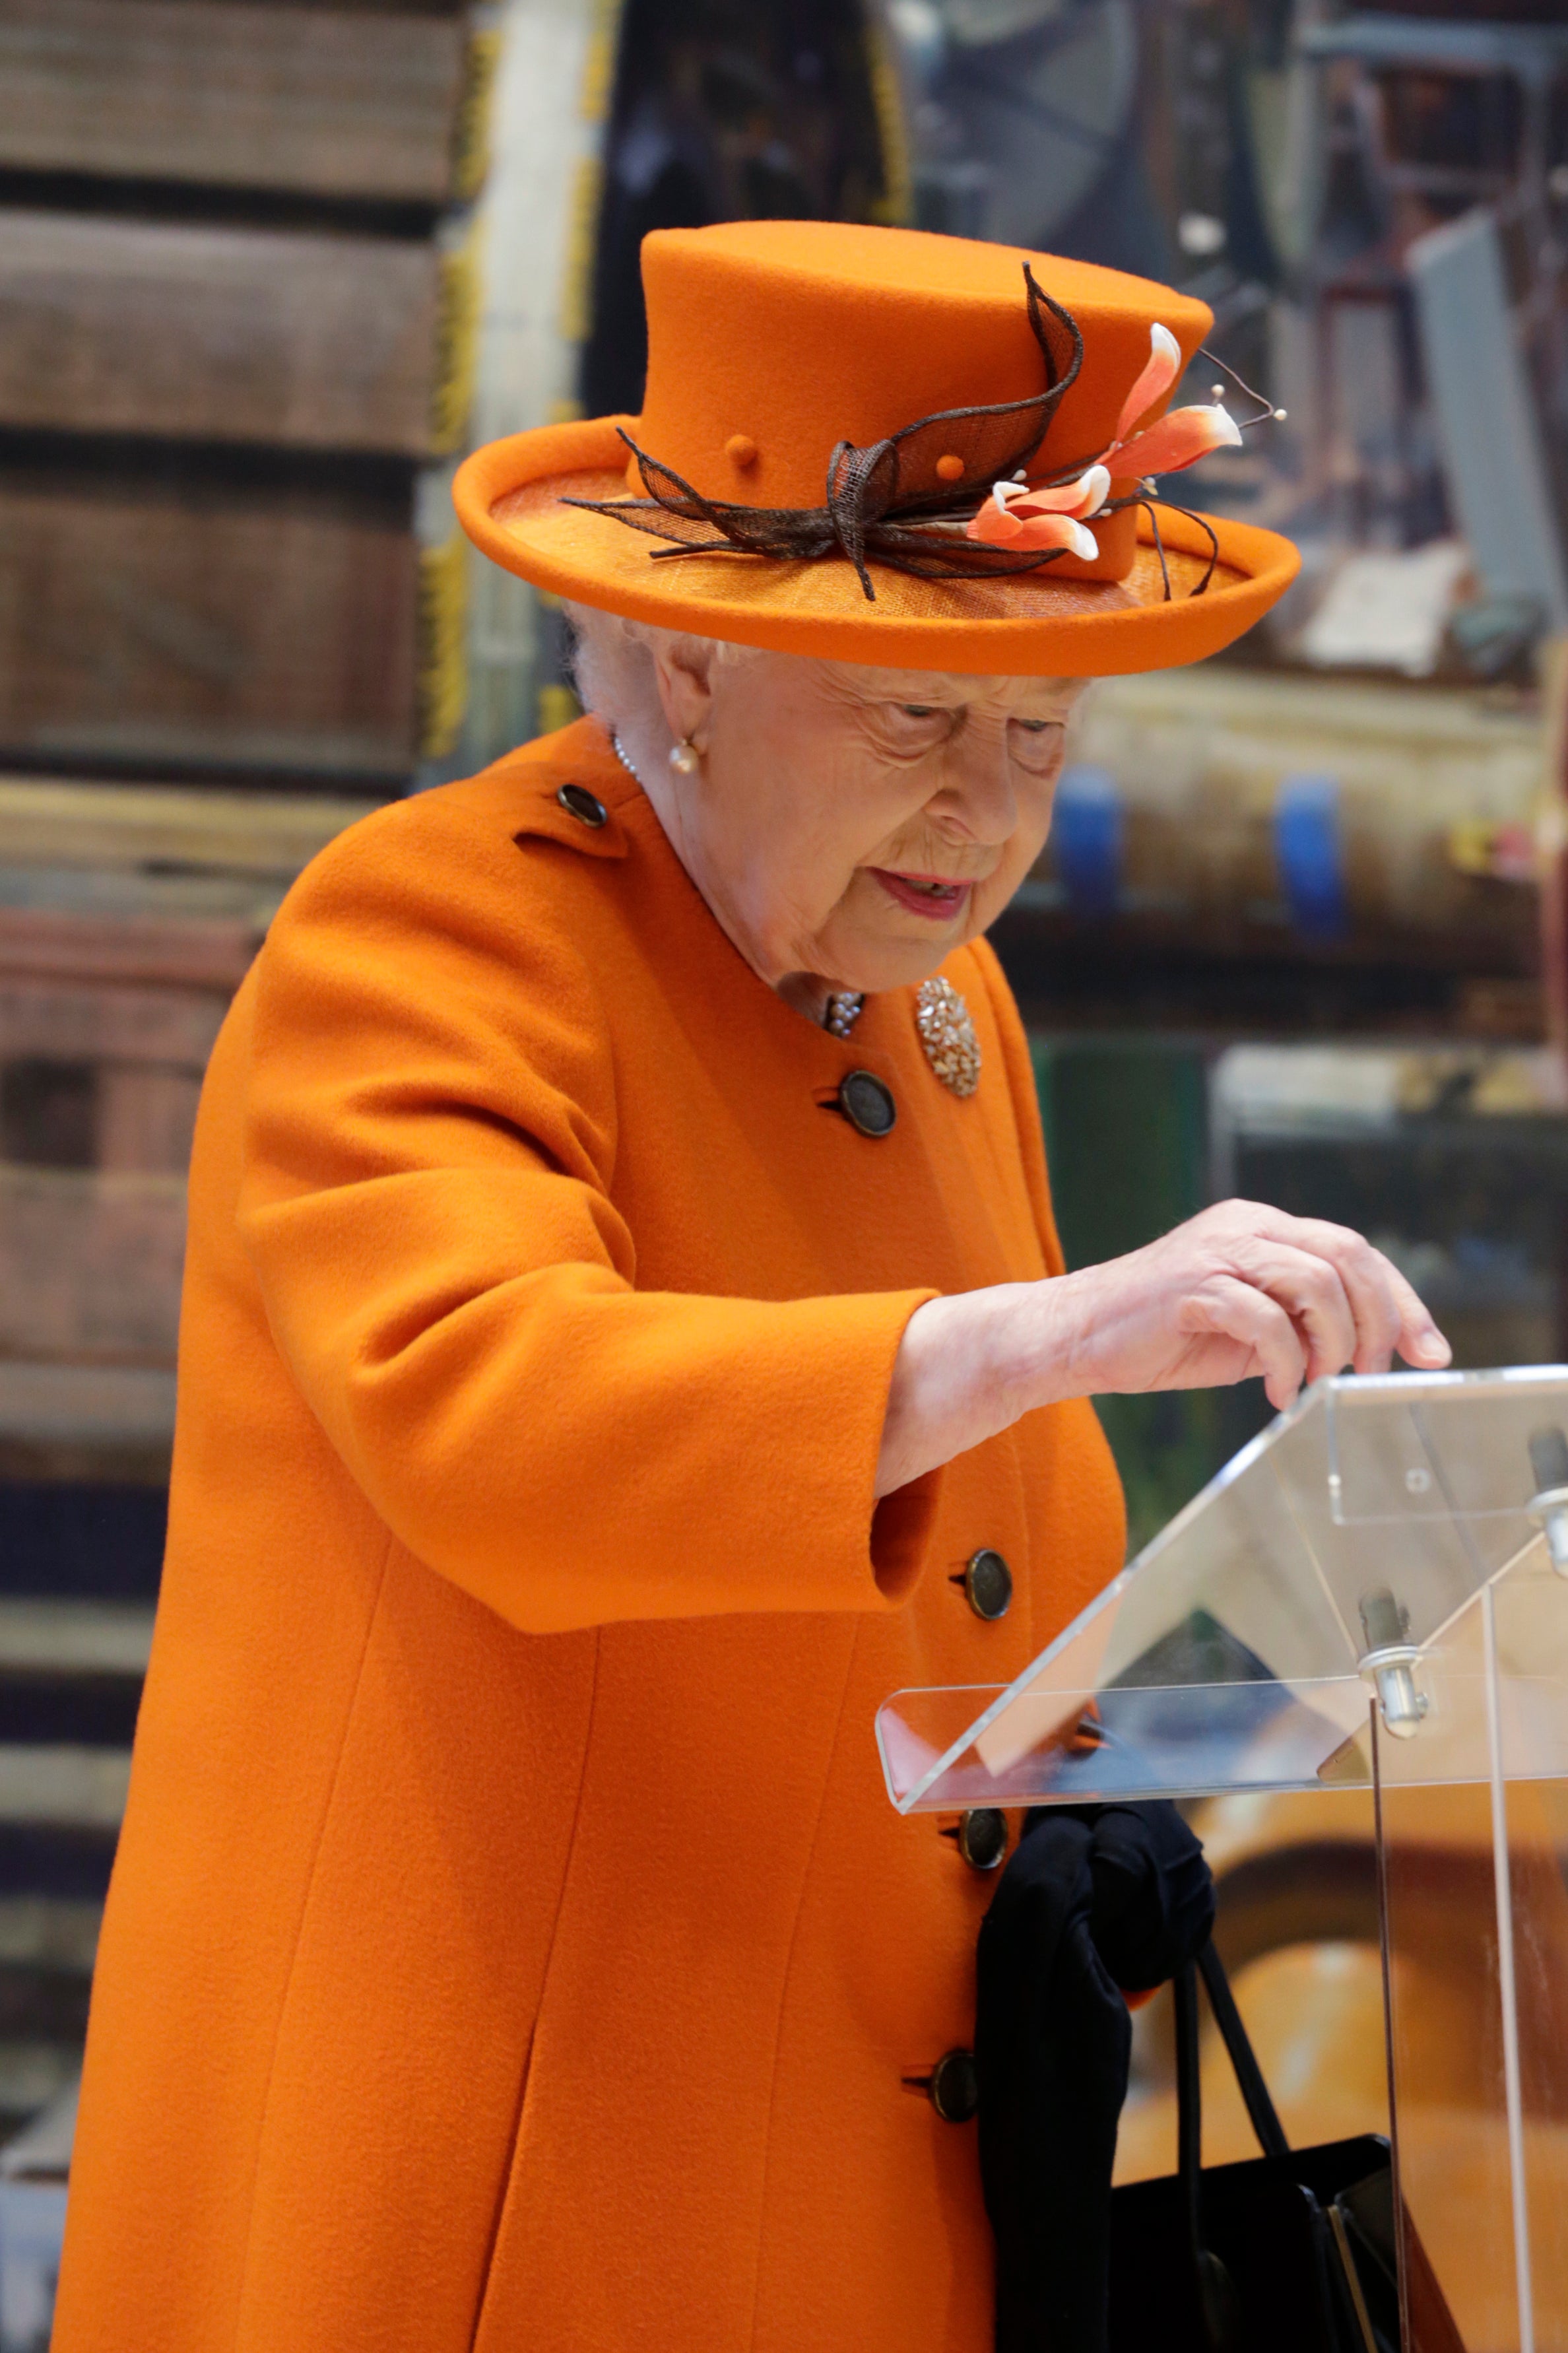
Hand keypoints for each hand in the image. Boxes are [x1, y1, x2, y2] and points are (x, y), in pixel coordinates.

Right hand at [1046, 1198, 1448, 1411]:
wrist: (1075, 1336)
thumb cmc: (1160, 1336)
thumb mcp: (1247, 1326)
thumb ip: (1299, 1322)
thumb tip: (1366, 1347)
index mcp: (1262, 1227)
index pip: (1354, 1251)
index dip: (1402, 1301)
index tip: (1430, 1352)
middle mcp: (1245, 1225)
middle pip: (1347, 1256)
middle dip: (1381, 1320)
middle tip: (1373, 1372)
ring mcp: (1217, 1251)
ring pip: (1315, 1282)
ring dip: (1332, 1345)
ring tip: (1317, 1384)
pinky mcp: (1192, 1286)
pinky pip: (1264, 1320)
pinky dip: (1285, 1364)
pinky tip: (1275, 1393)